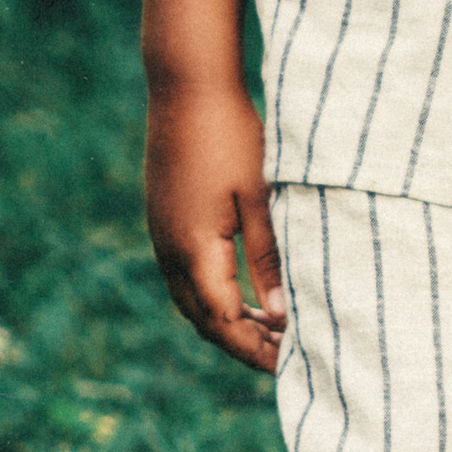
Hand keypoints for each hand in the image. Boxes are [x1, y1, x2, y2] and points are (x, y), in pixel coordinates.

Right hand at [146, 79, 288, 369]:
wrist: (187, 87)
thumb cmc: (232, 135)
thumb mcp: (260, 196)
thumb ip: (269, 256)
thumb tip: (279, 314)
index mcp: (194, 250)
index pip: (225, 323)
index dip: (256, 350)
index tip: (291, 364)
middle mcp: (169, 251)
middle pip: (204, 322)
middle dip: (242, 346)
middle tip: (285, 359)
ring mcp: (161, 236)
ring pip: (191, 302)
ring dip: (226, 324)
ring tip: (269, 334)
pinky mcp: (164, 220)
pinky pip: (185, 278)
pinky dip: (213, 297)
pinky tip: (242, 295)